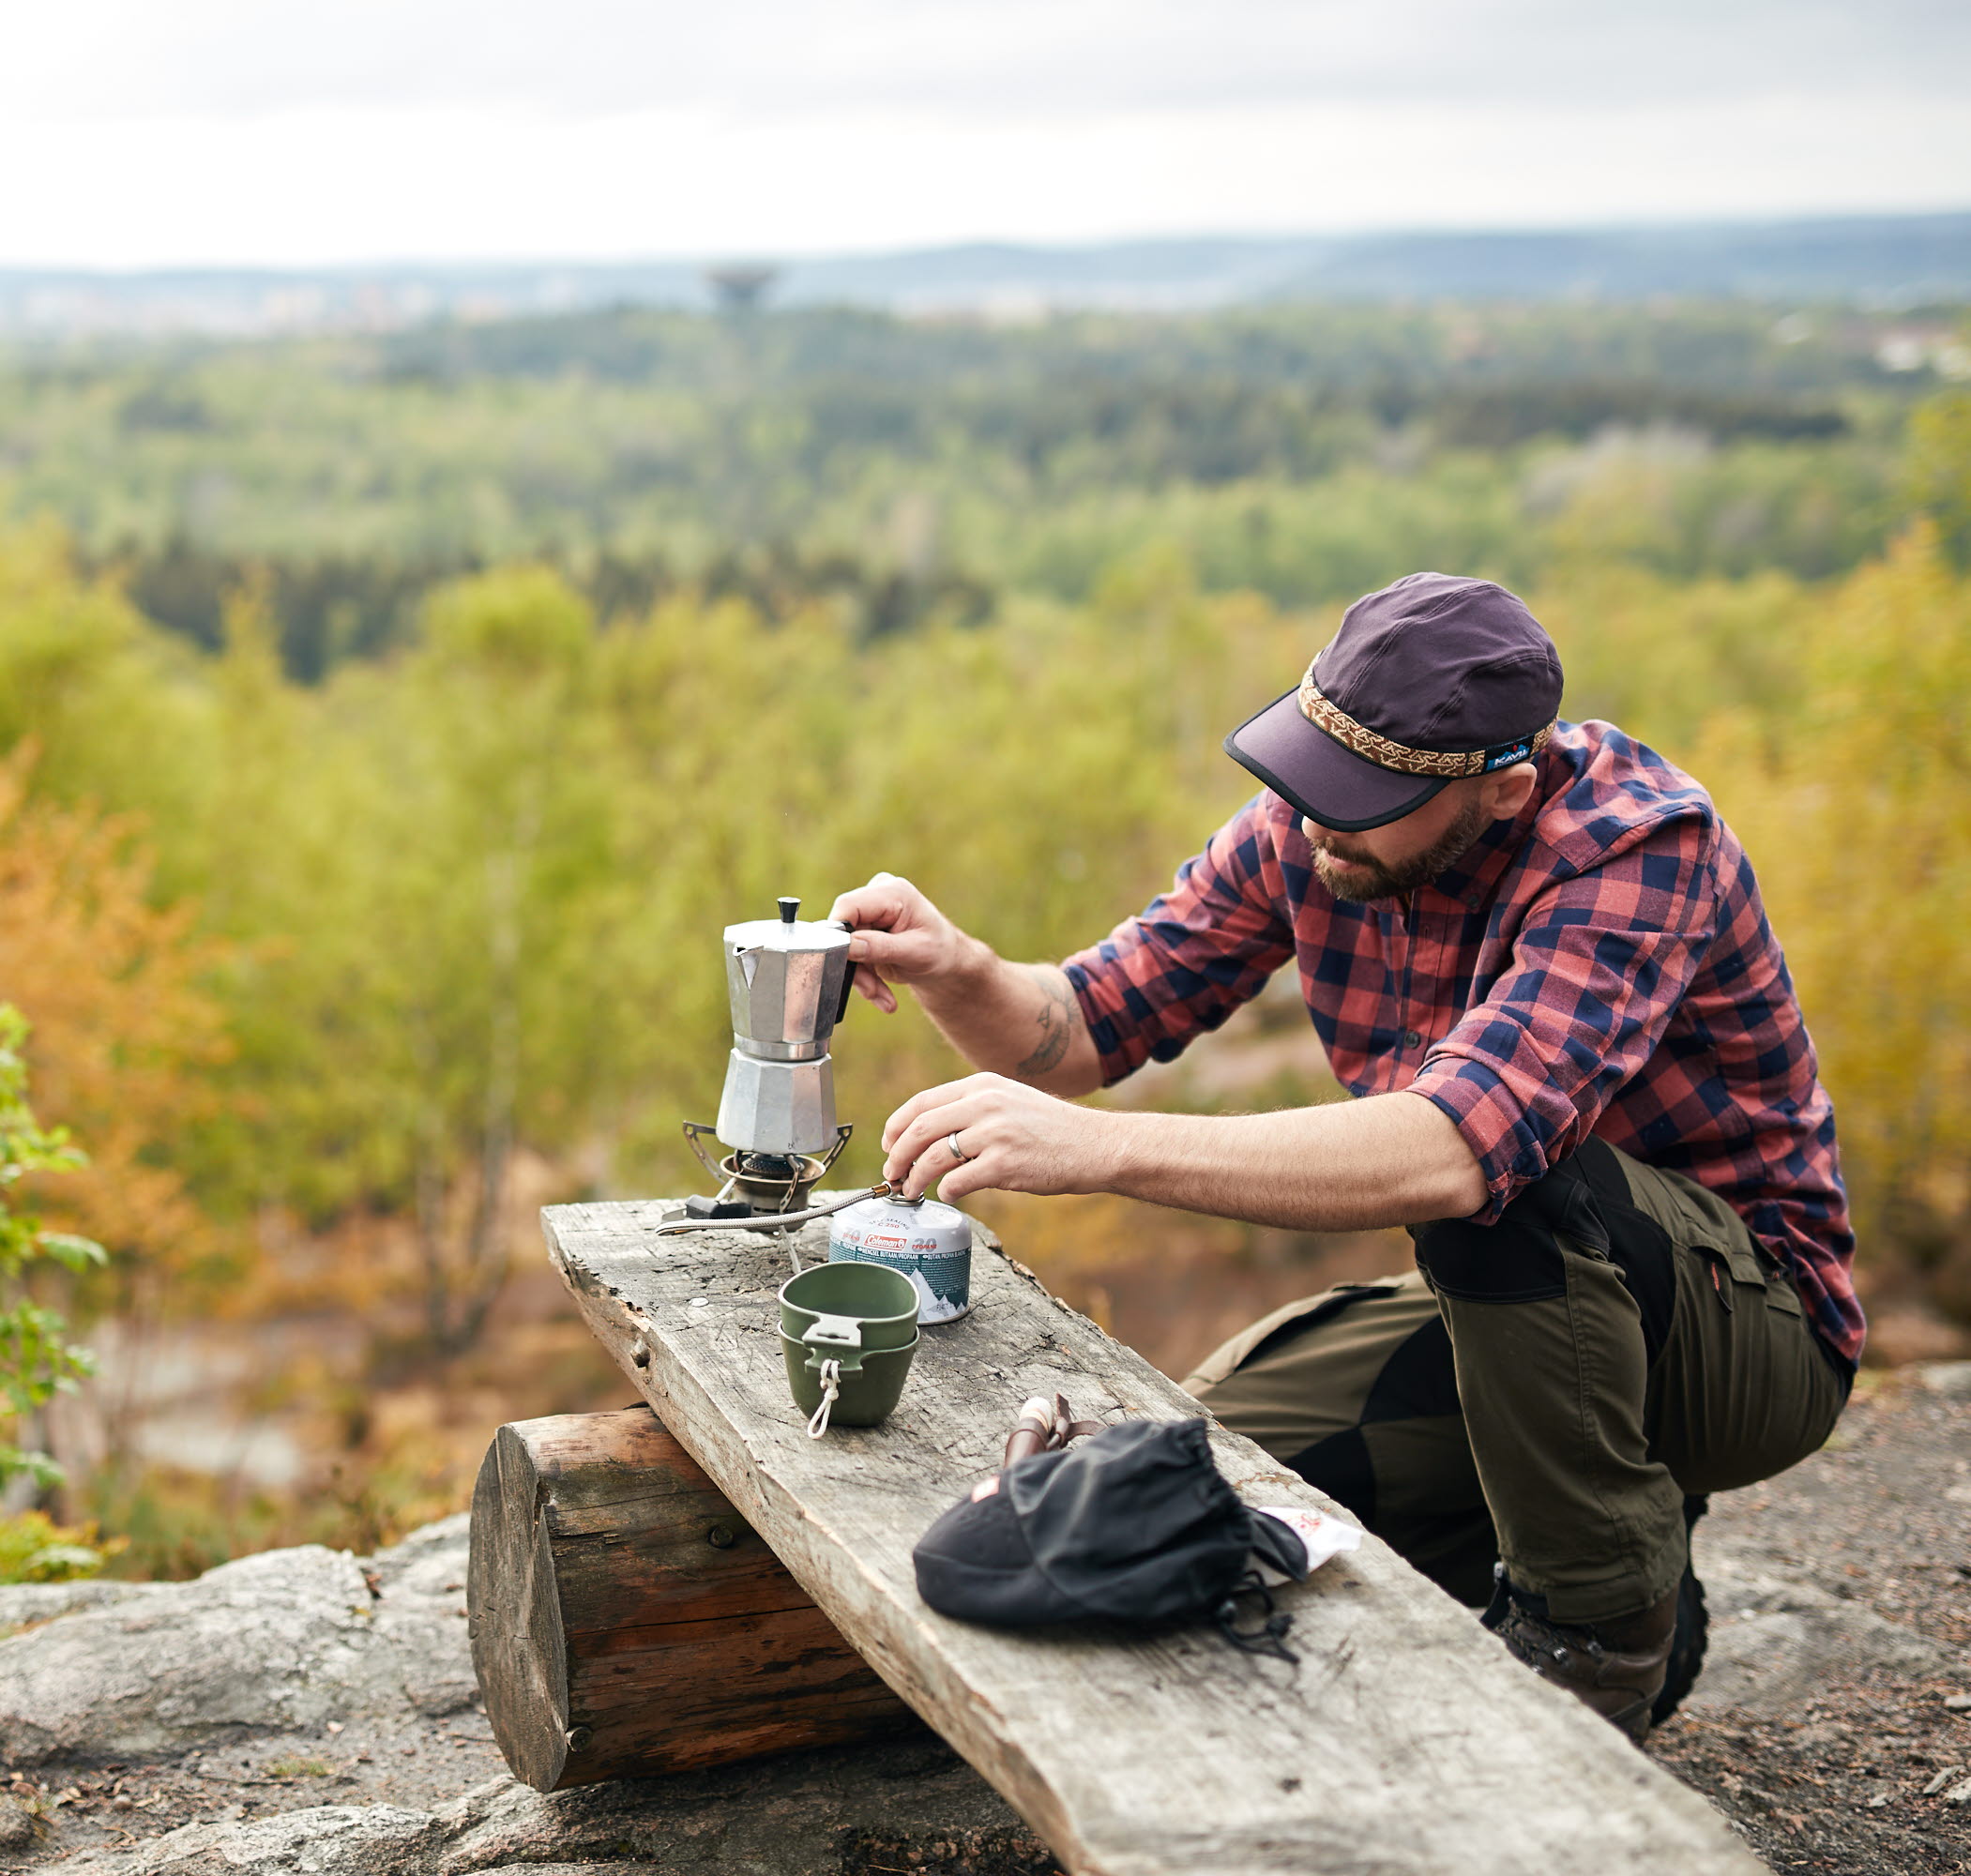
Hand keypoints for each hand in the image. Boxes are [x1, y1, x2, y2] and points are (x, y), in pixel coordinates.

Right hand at [828, 873, 974, 1014]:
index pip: (849, 905)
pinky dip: (864, 977)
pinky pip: (850, 955)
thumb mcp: (916, 953)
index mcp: (893, 892)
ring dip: (861, 977)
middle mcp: (877, 896)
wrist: (946, 962)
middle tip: (873, 991)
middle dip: (856, 965)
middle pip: (845, 930)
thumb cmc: (940, 952)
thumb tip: (847, 946)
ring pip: (845, 947)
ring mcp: (869, 912)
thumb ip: (881, 947)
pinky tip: (882, 994)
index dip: (840, 933)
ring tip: (883, 999)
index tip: (845, 963)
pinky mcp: (863, 930)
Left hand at [881, 1071, 1116, 1203]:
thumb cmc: (1051, 1128)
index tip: (890, 1145)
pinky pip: (957, 1182)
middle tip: (892, 1174)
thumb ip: (971, 1110)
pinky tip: (951, 1195)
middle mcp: (985, 1104)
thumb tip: (926, 1137)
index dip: (897, 1126)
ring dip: (915, 1178)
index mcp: (981, 1085)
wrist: (1094, 1145)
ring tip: (912, 1190)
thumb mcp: (1009, 1100)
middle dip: (897, 1156)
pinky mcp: (1004, 1165)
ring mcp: (994, 1134)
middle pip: (920, 1129)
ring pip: (932, 1158)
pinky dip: (947, 1192)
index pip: (922, 1102)